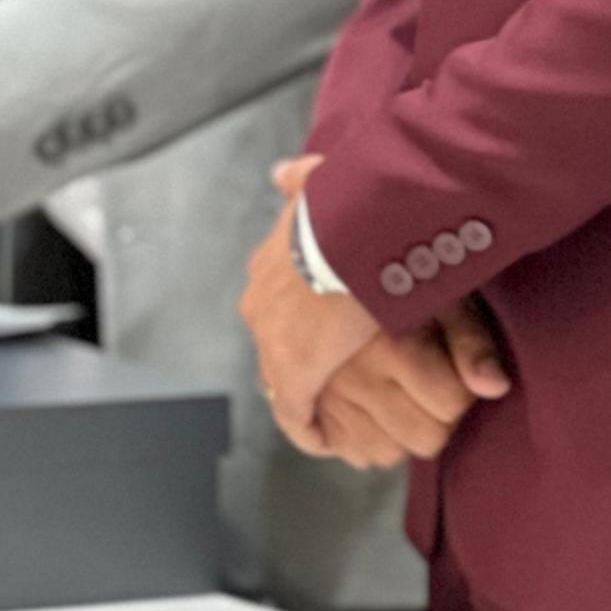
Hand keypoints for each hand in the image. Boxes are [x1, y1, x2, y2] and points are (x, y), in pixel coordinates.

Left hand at [240, 157, 508, 468]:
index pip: (274, 301)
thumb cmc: (345, 204)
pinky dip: (311, 427)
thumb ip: (300, 180)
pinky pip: (296, 413)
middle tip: (333, 369)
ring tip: (334, 410)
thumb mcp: (320, 184)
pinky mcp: (292, 374)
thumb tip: (280, 171)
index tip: (320, 326)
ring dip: (307, 390)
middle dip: (300, 353)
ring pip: (281, 376)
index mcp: (269, 265)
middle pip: (274, 339)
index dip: (297, 316)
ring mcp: (272, 341)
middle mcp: (260, 302)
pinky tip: (327, 439)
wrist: (350, 230)